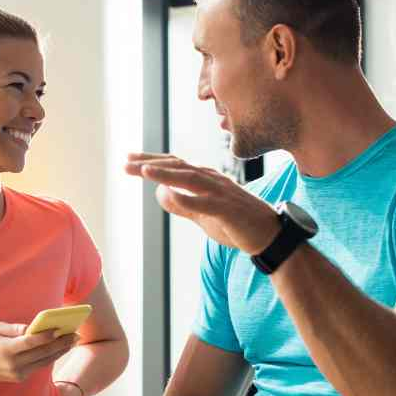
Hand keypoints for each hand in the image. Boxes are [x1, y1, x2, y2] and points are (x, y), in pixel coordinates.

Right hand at [0, 323, 78, 383]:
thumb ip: (15, 328)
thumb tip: (34, 327)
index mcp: (5, 350)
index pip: (28, 343)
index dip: (44, 337)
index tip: (58, 329)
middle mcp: (13, 364)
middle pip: (42, 353)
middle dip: (60, 343)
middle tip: (74, 334)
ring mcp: (18, 373)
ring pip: (44, 361)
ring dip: (60, 351)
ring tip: (73, 340)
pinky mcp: (21, 377)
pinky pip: (39, 365)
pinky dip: (51, 356)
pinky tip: (61, 347)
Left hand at [124, 153, 280, 255]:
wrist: (270, 237)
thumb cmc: (237, 225)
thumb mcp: (204, 215)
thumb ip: (183, 205)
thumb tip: (160, 194)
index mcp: (207, 180)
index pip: (175, 166)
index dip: (152, 161)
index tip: (130, 158)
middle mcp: (213, 180)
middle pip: (178, 166)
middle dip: (150, 163)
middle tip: (125, 161)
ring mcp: (221, 192)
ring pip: (189, 177)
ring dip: (165, 172)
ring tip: (142, 170)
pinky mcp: (228, 208)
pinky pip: (205, 200)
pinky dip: (186, 195)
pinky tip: (168, 192)